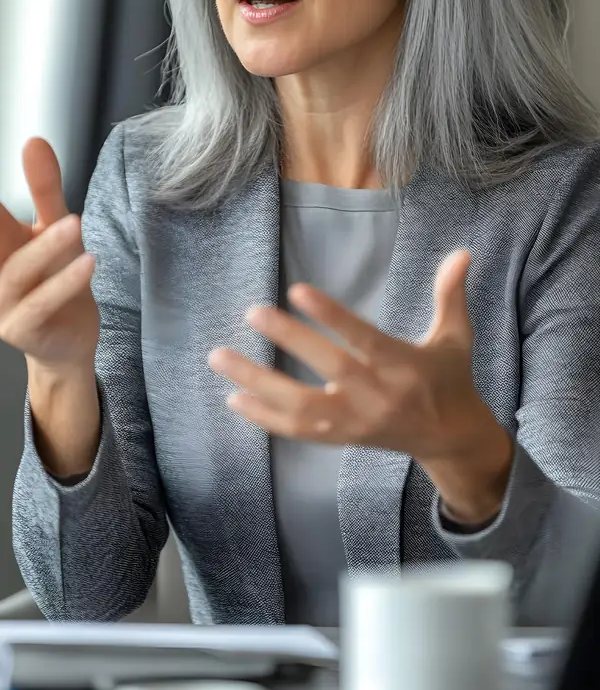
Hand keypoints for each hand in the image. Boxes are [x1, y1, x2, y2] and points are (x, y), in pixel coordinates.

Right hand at [0, 138, 99, 369]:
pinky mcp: (21, 329)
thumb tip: (34, 142)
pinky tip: (88, 262)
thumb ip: (43, 188)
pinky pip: (40, 304)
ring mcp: (2, 304)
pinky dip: (63, 283)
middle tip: (9, 195)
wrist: (71, 339)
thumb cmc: (56, 278)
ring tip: (75, 224)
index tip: (12, 168)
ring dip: (47, 248)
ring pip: (17, 273)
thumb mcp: (54, 227)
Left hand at [208, 250, 508, 476]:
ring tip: (220, 357)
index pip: (363, 339)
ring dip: (257, 383)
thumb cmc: (449, 377)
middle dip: (289, 340)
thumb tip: (461, 252)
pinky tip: (234, 396)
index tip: (297, 290)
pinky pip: (298, 430)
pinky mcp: (342, 437)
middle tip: (252, 311)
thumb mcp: (456, 336)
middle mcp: (377, 396)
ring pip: (301, 406)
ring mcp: (356, 421)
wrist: (449, 437)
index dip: (331, 317)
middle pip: (328, 368)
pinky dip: (265, 417)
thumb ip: (451, 293)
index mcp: (404, 366)